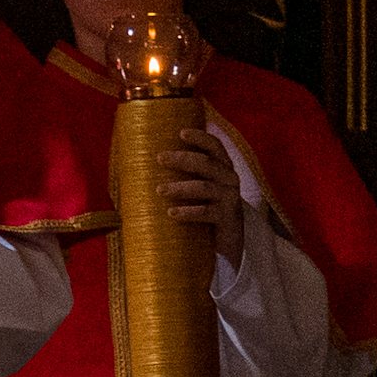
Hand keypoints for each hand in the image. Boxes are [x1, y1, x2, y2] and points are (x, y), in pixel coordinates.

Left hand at [157, 126, 242, 276]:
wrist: (227, 243)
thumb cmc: (205, 209)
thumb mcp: (198, 189)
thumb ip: (184, 174)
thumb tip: (145, 163)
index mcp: (222, 167)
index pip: (215, 146)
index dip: (200, 137)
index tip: (180, 133)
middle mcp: (229, 179)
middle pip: (206, 163)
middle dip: (182, 159)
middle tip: (159, 159)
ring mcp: (230, 198)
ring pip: (204, 187)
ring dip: (180, 187)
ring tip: (160, 190)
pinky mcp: (227, 218)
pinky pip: (206, 212)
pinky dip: (187, 211)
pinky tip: (171, 212)